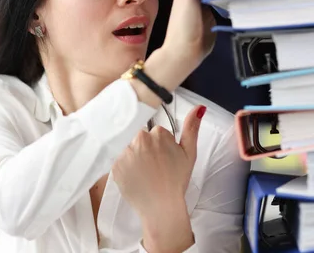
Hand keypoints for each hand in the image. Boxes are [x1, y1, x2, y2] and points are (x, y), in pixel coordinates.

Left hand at [111, 106, 206, 250]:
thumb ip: (191, 128)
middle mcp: (140, 139)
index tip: (161, 157)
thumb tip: (199, 108)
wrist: (161, 206)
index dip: (157, 145)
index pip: (153, 131)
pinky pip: (116, 157)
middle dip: (143, 147)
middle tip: (151, 166)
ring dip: (131, 155)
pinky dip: (122, 165)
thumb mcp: (189, 153)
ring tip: (141, 171)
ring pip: (126, 145)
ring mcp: (126, 151)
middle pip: (138, 136)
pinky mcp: (114, 164)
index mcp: (158, 133)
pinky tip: (132, 175)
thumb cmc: (176, 180)